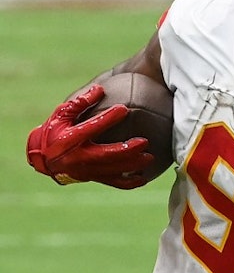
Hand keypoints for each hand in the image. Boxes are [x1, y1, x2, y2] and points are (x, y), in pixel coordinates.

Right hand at [26, 85, 153, 188]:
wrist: (44, 158)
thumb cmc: (55, 131)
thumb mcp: (61, 114)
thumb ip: (80, 103)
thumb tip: (100, 89)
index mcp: (70, 138)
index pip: (91, 128)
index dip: (108, 119)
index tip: (124, 109)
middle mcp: (78, 157)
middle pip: (106, 155)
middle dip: (127, 150)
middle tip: (145, 142)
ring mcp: (86, 170)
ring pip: (112, 170)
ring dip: (133, 165)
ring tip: (150, 158)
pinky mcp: (92, 178)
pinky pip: (113, 183)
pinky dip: (129, 183)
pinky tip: (143, 179)